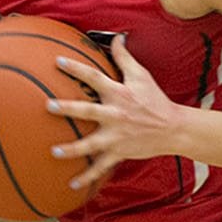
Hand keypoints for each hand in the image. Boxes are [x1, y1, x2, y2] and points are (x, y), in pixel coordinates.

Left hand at [45, 36, 181, 192]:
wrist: (173, 128)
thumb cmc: (156, 100)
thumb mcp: (142, 76)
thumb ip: (125, 57)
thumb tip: (117, 37)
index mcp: (119, 93)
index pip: (94, 77)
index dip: (76, 68)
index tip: (57, 61)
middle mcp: (116, 114)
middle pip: (87, 111)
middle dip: (67, 108)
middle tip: (48, 106)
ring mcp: (117, 136)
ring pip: (91, 144)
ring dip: (72, 148)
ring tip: (54, 150)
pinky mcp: (119, 152)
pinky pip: (101, 167)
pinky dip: (87, 177)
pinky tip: (71, 184)